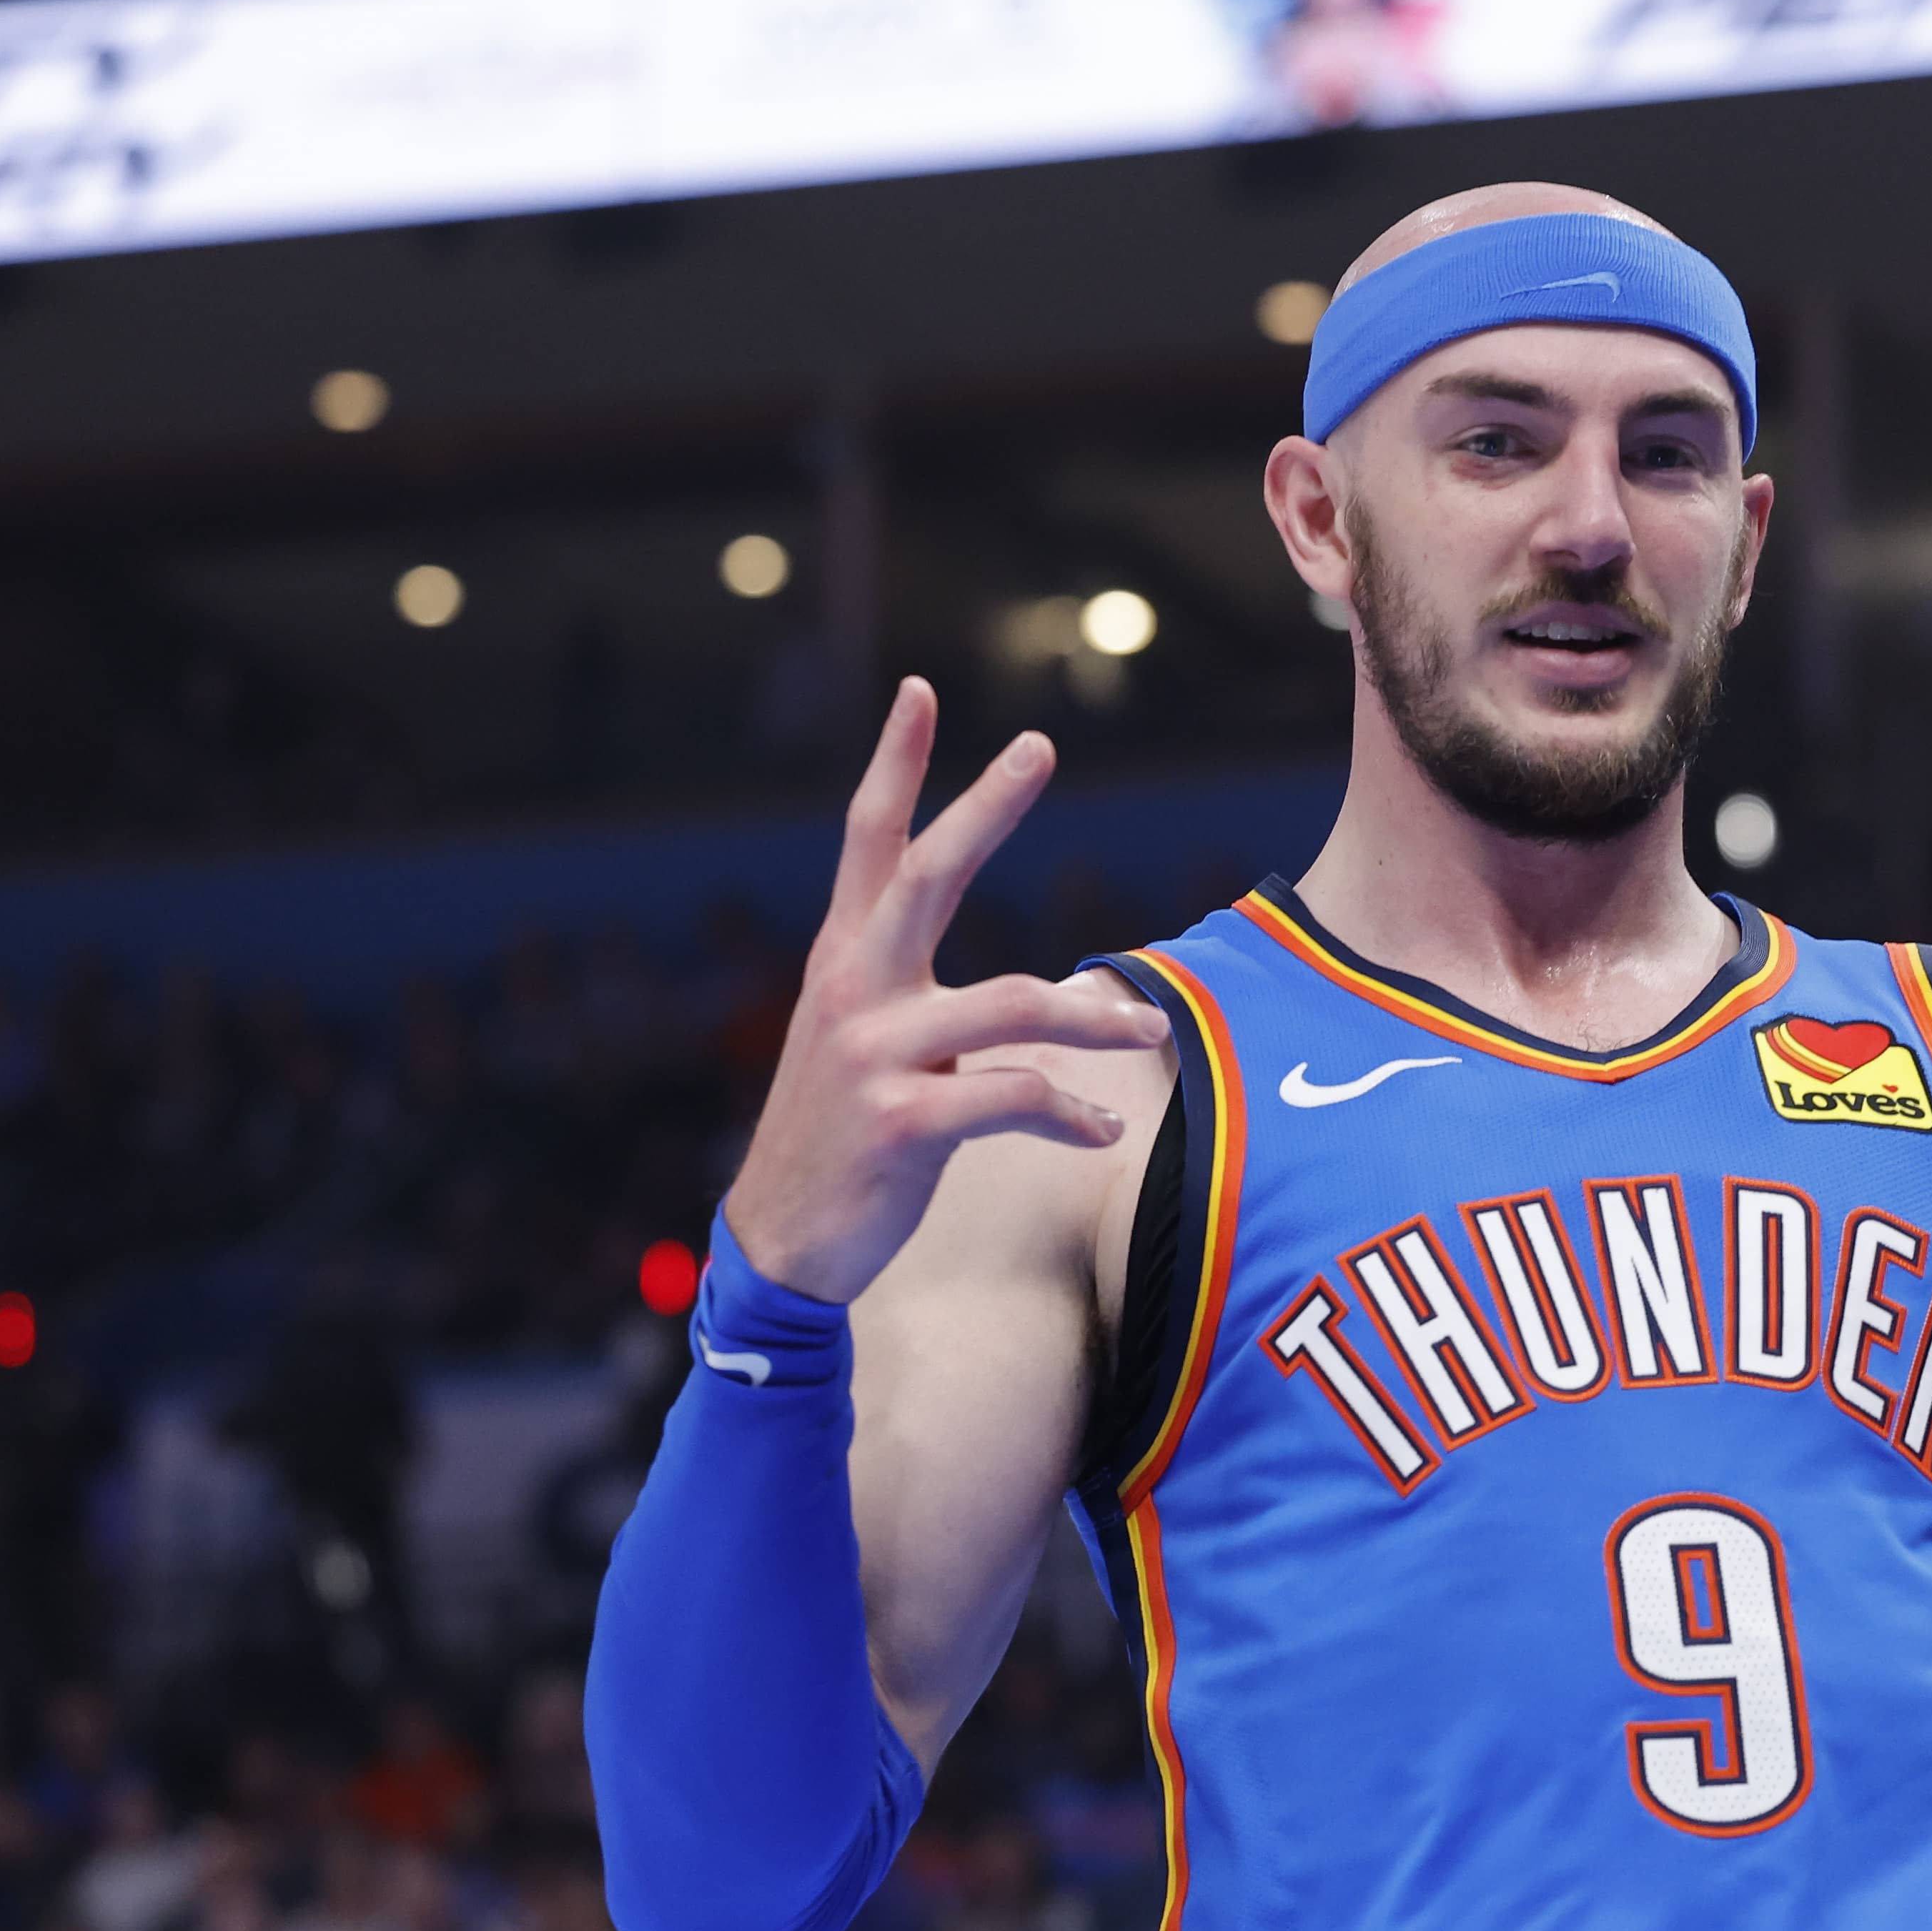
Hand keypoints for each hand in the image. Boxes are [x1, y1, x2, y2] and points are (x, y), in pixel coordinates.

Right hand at [720, 680, 1172, 1302]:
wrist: (783, 1241)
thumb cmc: (845, 1139)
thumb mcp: (873, 1051)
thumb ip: (943, 1005)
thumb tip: (1066, 994)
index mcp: (845, 961)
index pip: (866, 842)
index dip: (894, 764)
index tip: (920, 689)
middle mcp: (853, 991)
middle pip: (927, 875)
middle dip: (984, 807)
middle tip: (1037, 744)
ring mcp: (875, 1056)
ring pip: (1014, 1005)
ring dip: (1096, 1021)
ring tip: (1148, 1032)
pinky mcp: (902, 1124)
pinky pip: (1016, 1100)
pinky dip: (1073, 1114)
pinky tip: (1105, 1128)